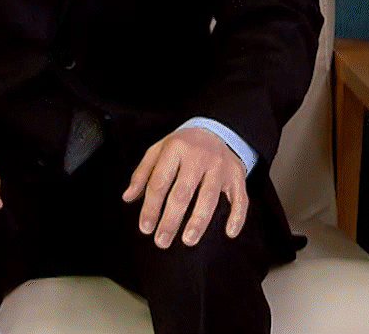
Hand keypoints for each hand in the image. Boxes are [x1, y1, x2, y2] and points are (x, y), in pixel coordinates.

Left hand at [121, 127, 248, 248]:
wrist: (216, 128)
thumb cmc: (182, 146)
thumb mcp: (158, 151)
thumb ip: (142, 174)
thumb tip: (127, 197)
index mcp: (175, 149)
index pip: (159, 182)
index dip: (151, 207)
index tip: (145, 228)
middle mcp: (198, 156)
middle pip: (183, 192)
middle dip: (171, 219)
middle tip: (162, 241)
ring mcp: (220, 165)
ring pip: (209, 197)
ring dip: (198, 221)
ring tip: (188, 240)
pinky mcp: (237, 174)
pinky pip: (240, 198)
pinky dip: (237, 216)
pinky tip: (229, 233)